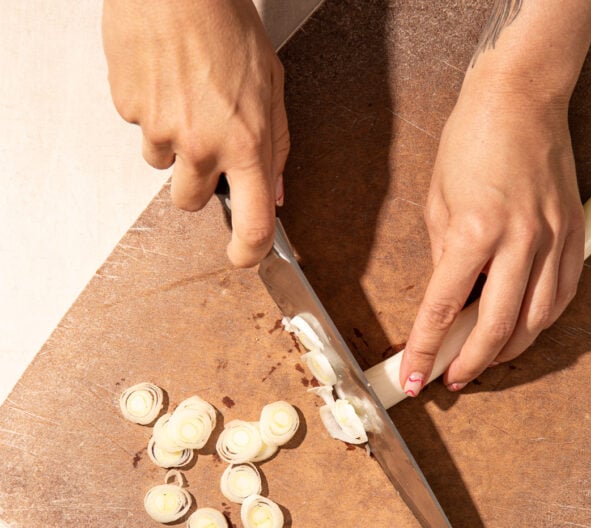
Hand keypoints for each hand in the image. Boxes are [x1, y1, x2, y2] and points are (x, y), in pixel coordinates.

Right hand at [102, 0, 288, 266]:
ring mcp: (162, 130)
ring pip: (162, 165)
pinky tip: (164, 78)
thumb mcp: (271, 85)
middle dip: (197, 182)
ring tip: (184, 95)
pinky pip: (140, 127)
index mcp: (245, 144)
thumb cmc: (225, 21)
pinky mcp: (131, 109)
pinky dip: (151, 110)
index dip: (249, 252)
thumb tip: (276, 191)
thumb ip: (276, 145)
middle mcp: (202, 146)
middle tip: (205, 143)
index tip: (245, 257)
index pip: (253, 225)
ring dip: (172, 143)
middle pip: (191, 203)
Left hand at [400, 76, 584, 395]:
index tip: (411, 378)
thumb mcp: (437, 203)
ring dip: (507, 351)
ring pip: (536, 320)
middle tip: (450, 378)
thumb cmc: (473, 141)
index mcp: (473, 231)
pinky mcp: (574, 234)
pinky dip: (542, 321)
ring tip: (484, 359)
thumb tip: (447, 301)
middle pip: (495, 328)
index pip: (443, 309)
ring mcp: (552, 239)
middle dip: (468, 363)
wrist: (521, 97)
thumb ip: (443, 258)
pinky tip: (523, 329)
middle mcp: (519, 240)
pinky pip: (563, 295)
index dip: (424, 351)